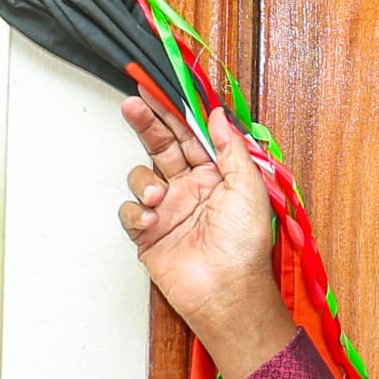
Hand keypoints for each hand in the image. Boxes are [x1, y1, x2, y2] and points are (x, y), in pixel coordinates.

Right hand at [117, 97, 295, 378]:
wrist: (226, 290)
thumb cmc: (244, 245)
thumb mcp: (248, 186)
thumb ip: (230, 148)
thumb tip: (216, 115)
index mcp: (215, 175)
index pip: (191, 135)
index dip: (174, 111)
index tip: (158, 89)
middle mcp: (190, 188)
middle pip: (162, 146)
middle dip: (147, 124)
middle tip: (132, 104)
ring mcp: (168, 209)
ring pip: (142, 176)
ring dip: (144, 180)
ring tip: (157, 196)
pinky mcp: (149, 233)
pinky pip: (130, 211)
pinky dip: (135, 212)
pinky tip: (150, 220)